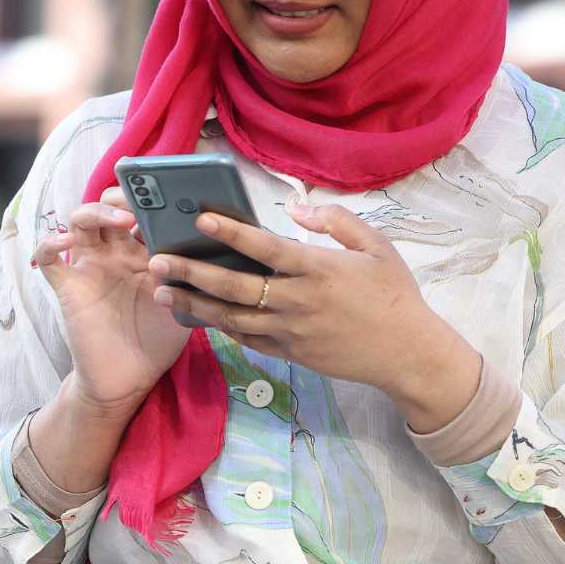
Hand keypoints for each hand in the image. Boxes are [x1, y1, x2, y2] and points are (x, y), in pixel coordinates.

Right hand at [32, 187, 190, 415]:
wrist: (129, 380)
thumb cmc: (157, 341)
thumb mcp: (184, 303)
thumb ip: (191, 275)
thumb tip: (212, 246)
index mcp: (143, 253)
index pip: (143, 213)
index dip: (153, 200)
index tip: (173, 196)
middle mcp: (115, 254)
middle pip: (110, 207)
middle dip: (123, 197)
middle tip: (144, 202)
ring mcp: (89, 267)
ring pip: (80, 221)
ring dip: (97, 212)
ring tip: (120, 220)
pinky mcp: (68, 287)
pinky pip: (49, 258)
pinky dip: (50, 243)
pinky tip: (65, 241)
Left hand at [147, 203, 481, 430]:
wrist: (408, 353)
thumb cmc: (394, 295)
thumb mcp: (377, 247)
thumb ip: (336, 222)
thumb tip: (296, 209)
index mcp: (318, 270)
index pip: (265, 249)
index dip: (231, 232)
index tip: (200, 218)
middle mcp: (298, 302)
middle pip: (235, 287)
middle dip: (192, 272)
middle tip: (156, 260)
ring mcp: (291, 332)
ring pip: (231, 318)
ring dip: (193, 305)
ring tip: (161, 292)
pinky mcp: (291, 354)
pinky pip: (247, 340)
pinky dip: (220, 328)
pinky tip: (197, 316)